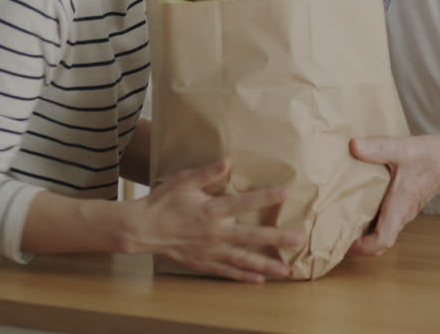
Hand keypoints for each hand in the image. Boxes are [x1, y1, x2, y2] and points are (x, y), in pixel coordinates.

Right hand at [126, 159, 302, 282]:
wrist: (141, 229)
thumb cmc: (162, 202)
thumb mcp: (183, 181)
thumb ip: (207, 172)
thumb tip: (229, 160)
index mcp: (212, 210)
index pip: (246, 202)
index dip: (268, 196)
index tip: (288, 192)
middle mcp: (215, 233)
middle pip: (252, 236)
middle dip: (277, 238)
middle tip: (298, 240)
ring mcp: (210, 251)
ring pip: (243, 260)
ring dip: (266, 265)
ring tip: (286, 270)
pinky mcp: (202, 263)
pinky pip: (227, 272)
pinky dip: (243, 276)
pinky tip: (259, 280)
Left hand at [348, 131, 439, 255]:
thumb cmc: (431, 156)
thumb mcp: (401, 149)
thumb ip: (377, 148)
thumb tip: (353, 146)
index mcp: (400, 207)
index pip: (383, 240)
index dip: (364, 247)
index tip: (347, 243)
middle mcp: (403, 213)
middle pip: (381, 241)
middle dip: (361, 243)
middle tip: (339, 232)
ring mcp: (406, 209)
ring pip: (385, 230)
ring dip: (367, 231)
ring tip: (344, 218)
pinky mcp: (407, 202)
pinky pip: (389, 219)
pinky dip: (374, 218)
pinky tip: (361, 203)